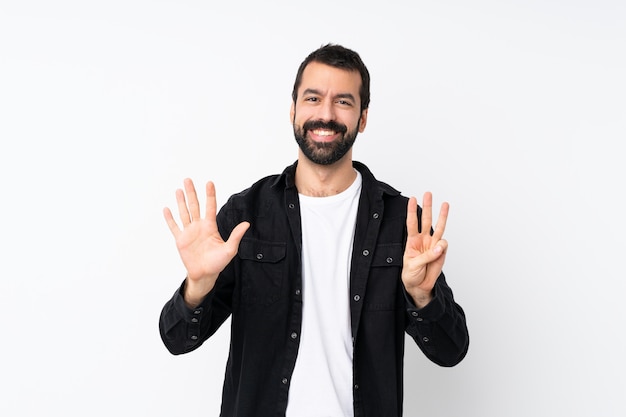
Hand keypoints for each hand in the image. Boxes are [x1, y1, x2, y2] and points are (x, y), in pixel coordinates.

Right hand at [163, 179, 249, 306]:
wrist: (205, 274)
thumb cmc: (218, 263)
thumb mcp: (230, 249)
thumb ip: (236, 236)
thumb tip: (247, 223)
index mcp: (210, 226)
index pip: (210, 206)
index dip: (210, 194)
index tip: (209, 182)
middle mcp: (199, 226)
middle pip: (194, 206)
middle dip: (192, 192)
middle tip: (188, 179)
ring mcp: (189, 232)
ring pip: (184, 213)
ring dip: (181, 201)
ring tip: (179, 189)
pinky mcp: (180, 240)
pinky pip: (174, 227)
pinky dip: (170, 218)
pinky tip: (167, 209)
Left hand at [401, 192, 448, 307]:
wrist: (419, 286)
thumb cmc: (411, 274)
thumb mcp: (413, 265)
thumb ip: (427, 255)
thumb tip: (440, 247)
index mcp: (412, 241)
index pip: (411, 223)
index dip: (412, 211)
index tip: (412, 199)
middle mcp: (423, 240)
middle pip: (425, 220)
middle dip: (427, 207)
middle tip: (428, 194)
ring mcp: (433, 244)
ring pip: (439, 227)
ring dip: (442, 215)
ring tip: (445, 204)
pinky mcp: (441, 252)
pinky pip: (444, 244)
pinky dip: (442, 247)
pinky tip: (438, 251)